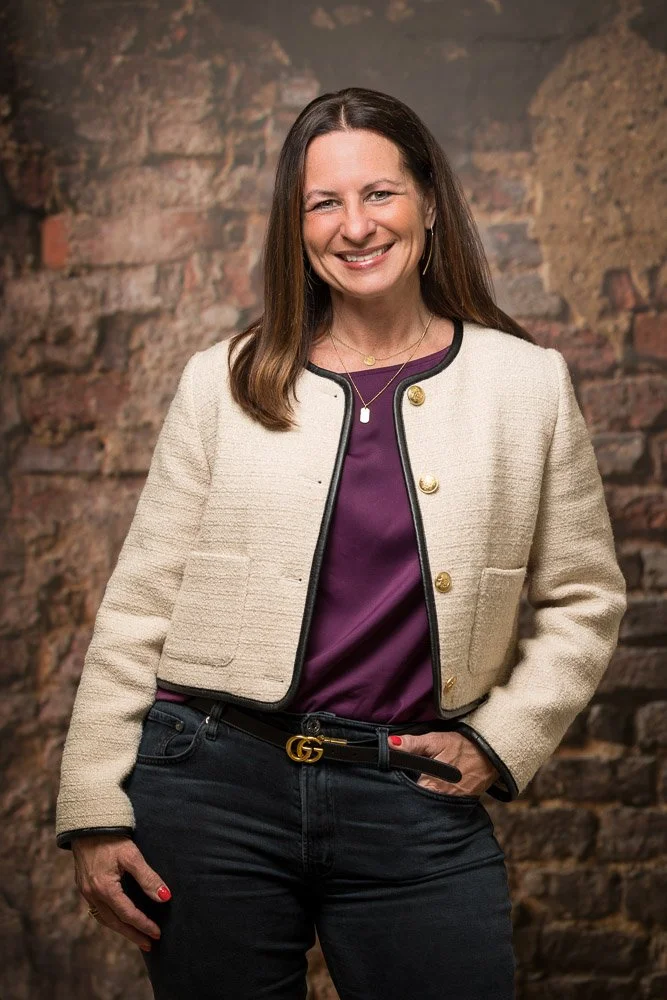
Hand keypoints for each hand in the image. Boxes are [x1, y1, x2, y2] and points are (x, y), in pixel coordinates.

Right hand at [72, 833, 170, 951]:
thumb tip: (165, 897)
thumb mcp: (132, 855)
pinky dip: (110, 918)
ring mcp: (86, 891)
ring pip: (104, 918)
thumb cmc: (111, 837)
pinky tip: (119, 919)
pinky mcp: (84, 886)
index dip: (143, 925)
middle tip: (149, 944)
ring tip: (136, 936)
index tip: (157, 934)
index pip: (128, 914)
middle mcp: (92, 894)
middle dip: (133, 934)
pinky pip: (98, 910)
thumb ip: (148, 878)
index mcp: (104, 888)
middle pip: (115, 922)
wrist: (87, 823)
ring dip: (121, 929)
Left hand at [387, 729, 499, 796]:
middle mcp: (440, 801)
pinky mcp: (457, 805)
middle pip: (416, 800)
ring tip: (416, 782)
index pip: (406, 793)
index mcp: (432, 787)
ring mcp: (450, 805)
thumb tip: (390, 744)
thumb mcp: (436, 741)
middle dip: (407, 792)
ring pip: (427, 804)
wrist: (492, 754)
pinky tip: (430, 787)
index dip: (397, 786)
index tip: (389, 779)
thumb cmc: (463, 747)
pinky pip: (439, 804)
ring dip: (420, 796)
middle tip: (402, 779)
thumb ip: (413, 744)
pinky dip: (433, 798)